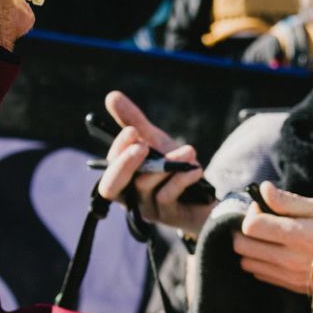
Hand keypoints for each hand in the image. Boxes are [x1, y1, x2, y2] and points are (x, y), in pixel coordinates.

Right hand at [95, 90, 211, 236]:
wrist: (202, 195)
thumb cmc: (171, 168)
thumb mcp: (154, 142)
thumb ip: (133, 121)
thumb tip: (111, 96)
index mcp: (121, 178)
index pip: (109, 167)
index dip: (119, 149)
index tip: (133, 131)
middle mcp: (129, 196)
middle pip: (111, 187)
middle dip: (125, 164)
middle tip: (141, 145)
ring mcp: (148, 208)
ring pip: (146, 186)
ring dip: (167, 164)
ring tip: (188, 150)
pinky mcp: (169, 216)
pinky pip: (168, 196)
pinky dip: (181, 179)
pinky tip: (195, 169)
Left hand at [231, 182, 312, 295]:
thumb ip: (290, 201)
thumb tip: (263, 190)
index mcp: (298, 235)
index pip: (251, 226)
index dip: (251, 213)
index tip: (262, 207)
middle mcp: (289, 258)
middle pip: (242, 246)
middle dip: (243, 230)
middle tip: (259, 221)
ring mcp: (288, 276)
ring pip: (247, 262)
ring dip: (250, 247)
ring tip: (266, 237)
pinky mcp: (290, 286)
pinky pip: (259, 274)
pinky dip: (260, 262)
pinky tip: (275, 251)